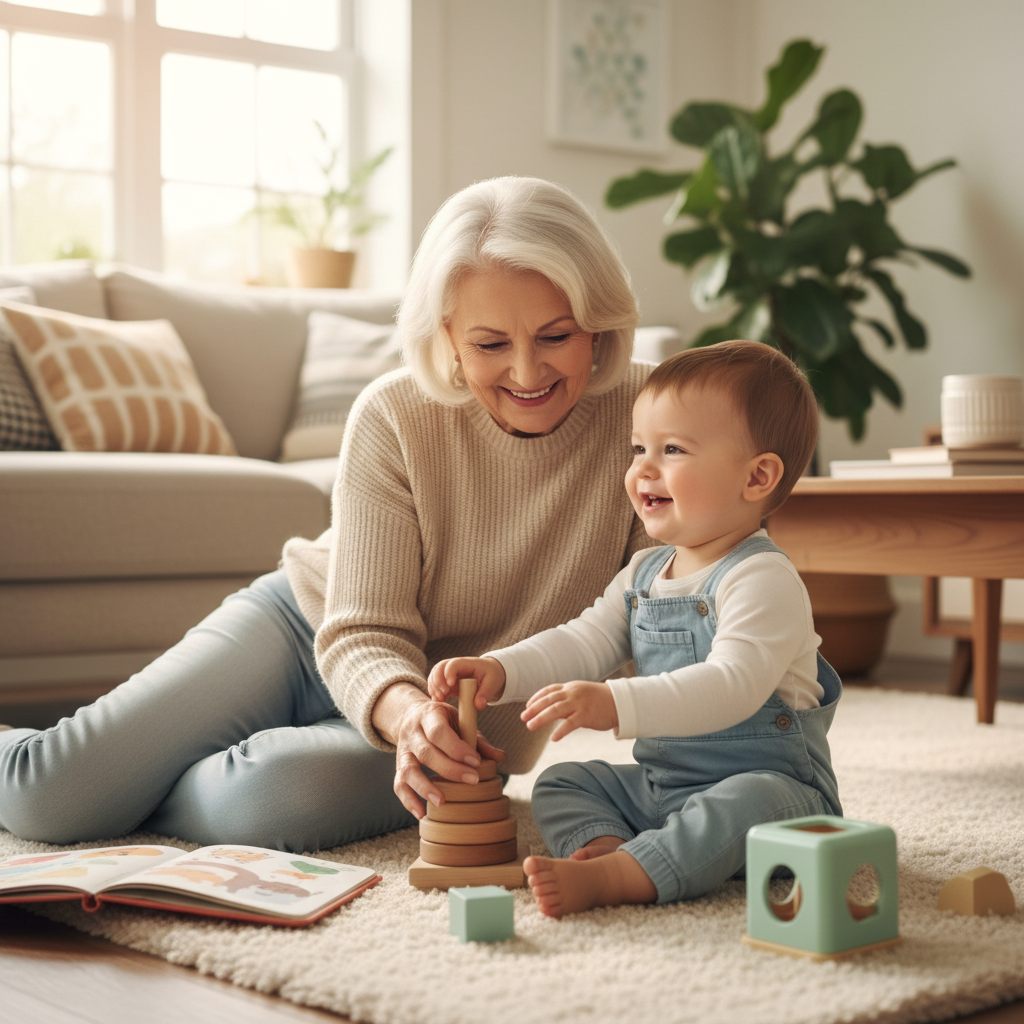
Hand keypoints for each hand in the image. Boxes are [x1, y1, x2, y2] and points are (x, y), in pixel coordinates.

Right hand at [390, 692, 505, 818]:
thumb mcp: (459, 722)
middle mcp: (412, 732)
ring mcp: (402, 750)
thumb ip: (478, 740)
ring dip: (424, 787)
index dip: (456, 748)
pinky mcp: (398, 767)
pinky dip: (408, 800)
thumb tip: (500, 757)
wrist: (411, 715)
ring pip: (408, 769)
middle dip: (449, 769)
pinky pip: (398, 784)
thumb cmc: (442, 721)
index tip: (476, 762)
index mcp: (429, 715)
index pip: (439, 732)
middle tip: (472, 781)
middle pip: (426, 752)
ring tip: (442, 801)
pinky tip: (420, 813)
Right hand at [427, 656, 506, 709]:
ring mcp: (449, 674)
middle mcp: (455, 667)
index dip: (449, 673)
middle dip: (438, 681)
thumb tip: (478, 706)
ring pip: (435, 675)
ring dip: (434, 687)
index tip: (450, 685)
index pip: (453, 664)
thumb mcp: (493, 683)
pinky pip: (436, 685)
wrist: (489, 675)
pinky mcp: (447, 683)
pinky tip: (437, 700)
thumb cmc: (491, 675)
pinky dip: (434, 692)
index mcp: (466, 663)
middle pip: (439, 668)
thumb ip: (485, 694)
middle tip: (443, 694)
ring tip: (439, 699)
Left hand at [520, 681, 617, 740]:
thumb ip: (565, 700)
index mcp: (570, 688)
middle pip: (548, 700)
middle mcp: (572, 693)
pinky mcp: (586, 715)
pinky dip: (560, 731)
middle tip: (523, 718)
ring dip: (540, 719)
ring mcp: (579, 704)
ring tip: (530, 726)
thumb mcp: (580, 695)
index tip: (527, 707)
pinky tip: (553, 738)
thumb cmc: (599, 700)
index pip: (548, 691)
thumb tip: (549, 709)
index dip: (536, 698)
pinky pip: (570, 724)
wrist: (619, 702)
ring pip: (555, 710)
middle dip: (534, 709)